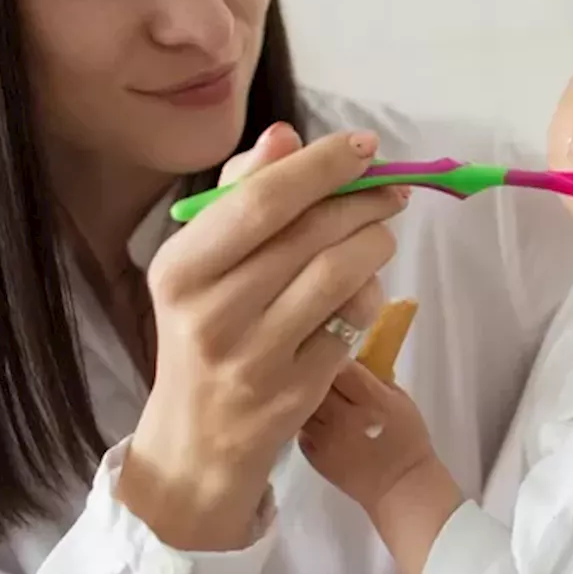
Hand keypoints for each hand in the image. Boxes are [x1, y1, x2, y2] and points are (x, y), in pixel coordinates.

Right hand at [116, 123, 409, 550]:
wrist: (198, 437)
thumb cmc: (206, 327)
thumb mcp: (202, 263)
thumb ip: (241, 194)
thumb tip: (285, 136)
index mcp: (181, 269)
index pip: (261, 200)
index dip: (322, 166)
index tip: (364, 145)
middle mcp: (211, 313)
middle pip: (312, 234)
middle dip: (365, 202)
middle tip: (392, 190)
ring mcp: (255, 358)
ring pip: (342, 274)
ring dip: (376, 244)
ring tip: (380, 235)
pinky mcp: (297, 392)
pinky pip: (354, 323)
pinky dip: (369, 297)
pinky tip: (362, 290)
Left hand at [300, 359, 434, 511]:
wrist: (400, 485)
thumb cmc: (408, 439)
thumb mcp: (401, 400)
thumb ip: (376, 379)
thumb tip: (351, 361)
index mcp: (372, 400)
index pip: (342, 367)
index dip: (334, 356)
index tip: (334, 352)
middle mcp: (345, 416)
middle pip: (317, 382)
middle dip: (317, 373)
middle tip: (320, 370)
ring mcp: (326, 438)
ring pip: (302, 405)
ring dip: (306, 397)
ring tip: (313, 394)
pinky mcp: (313, 455)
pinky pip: (300, 429)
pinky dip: (305, 421)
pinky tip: (316, 420)